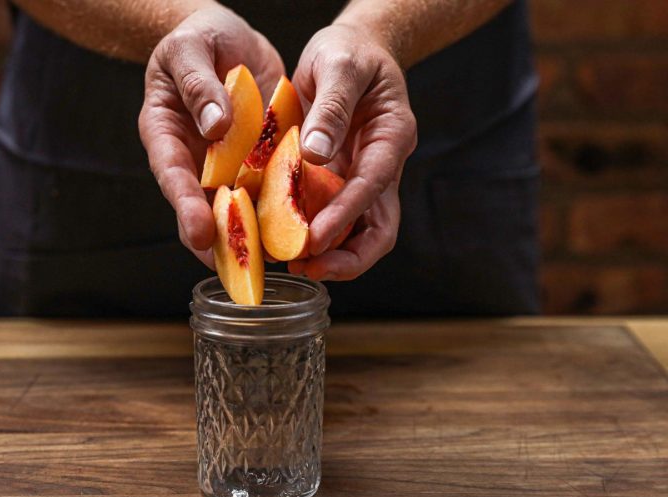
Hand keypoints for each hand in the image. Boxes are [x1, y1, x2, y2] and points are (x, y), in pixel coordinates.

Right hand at [138, 6, 283, 268]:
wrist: (226, 37)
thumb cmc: (196, 37)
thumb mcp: (190, 48)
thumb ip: (198, 84)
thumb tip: (215, 126)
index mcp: (166, 134)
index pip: (173, 176)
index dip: (185, 207)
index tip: (200, 234)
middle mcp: (194, 159)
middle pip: (203, 207)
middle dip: (222, 239)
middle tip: (243, 267)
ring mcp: (225, 164)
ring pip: (238, 207)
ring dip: (255, 234)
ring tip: (276, 260)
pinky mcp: (256, 160)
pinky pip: (267, 189)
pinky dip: (281, 209)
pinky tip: (300, 227)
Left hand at [288, 23, 416, 280]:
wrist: (351, 50)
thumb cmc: (349, 53)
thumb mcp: (339, 65)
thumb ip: (331, 108)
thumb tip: (315, 154)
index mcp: (392, 137)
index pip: (373, 186)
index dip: (345, 216)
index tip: (314, 239)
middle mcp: (381, 166)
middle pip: (379, 229)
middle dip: (347, 257)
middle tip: (306, 268)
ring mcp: (361, 179)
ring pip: (358, 233)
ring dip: (330, 255)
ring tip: (291, 264)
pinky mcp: (339, 182)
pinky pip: (330, 217)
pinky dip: (311, 233)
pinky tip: (282, 239)